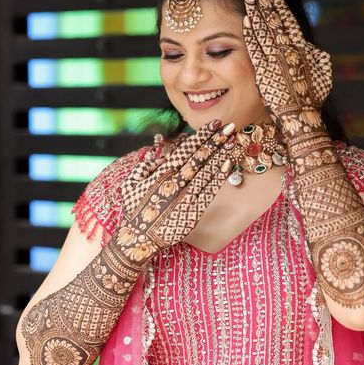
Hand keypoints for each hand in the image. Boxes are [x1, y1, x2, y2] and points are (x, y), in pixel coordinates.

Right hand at [115, 120, 234, 262]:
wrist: (139, 239)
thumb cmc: (135, 210)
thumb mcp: (131, 184)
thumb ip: (144, 167)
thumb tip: (158, 154)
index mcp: (161, 173)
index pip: (185, 149)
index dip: (201, 136)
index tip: (214, 125)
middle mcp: (175, 182)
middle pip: (199, 156)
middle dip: (215, 140)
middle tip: (229, 126)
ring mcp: (186, 196)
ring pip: (207, 171)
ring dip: (221, 154)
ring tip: (233, 140)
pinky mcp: (194, 210)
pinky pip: (210, 190)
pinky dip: (220, 176)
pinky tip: (228, 164)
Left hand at [243, 0, 332, 136]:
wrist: (302, 120)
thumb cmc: (310, 102)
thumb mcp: (319, 76)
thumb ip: (313, 60)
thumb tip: (312, 49)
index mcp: (304, 51)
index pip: (289, 22)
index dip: (279, 5)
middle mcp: (291, 52)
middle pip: (275, 21)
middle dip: (264, 2)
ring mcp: (277, 61)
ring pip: (265, 31)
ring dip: (256, 11)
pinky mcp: (265, 72)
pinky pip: (257, 49)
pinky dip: (252, 34)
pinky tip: (246, 21)